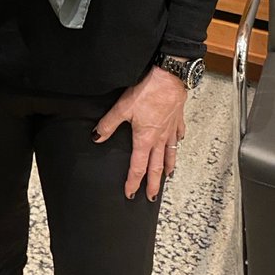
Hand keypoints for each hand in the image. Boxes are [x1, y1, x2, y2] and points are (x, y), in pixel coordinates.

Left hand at [92, 66, 186, 200]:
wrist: (170, 78)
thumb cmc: (148, 91)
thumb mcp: (122, 107)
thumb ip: (108, 124)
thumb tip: (96, 137)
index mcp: (145, 139)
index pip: (137, 167)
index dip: (133, 182)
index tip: (130, 193)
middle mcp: (159, 138)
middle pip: (156, 166)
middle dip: (153, 183)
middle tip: (152, 197)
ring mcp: (170, 130)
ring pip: (170, 154)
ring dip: (168, 167)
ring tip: (168, 177)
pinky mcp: (177, 119)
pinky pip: (178, 135)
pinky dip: (177, 142)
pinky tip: (178, 143)